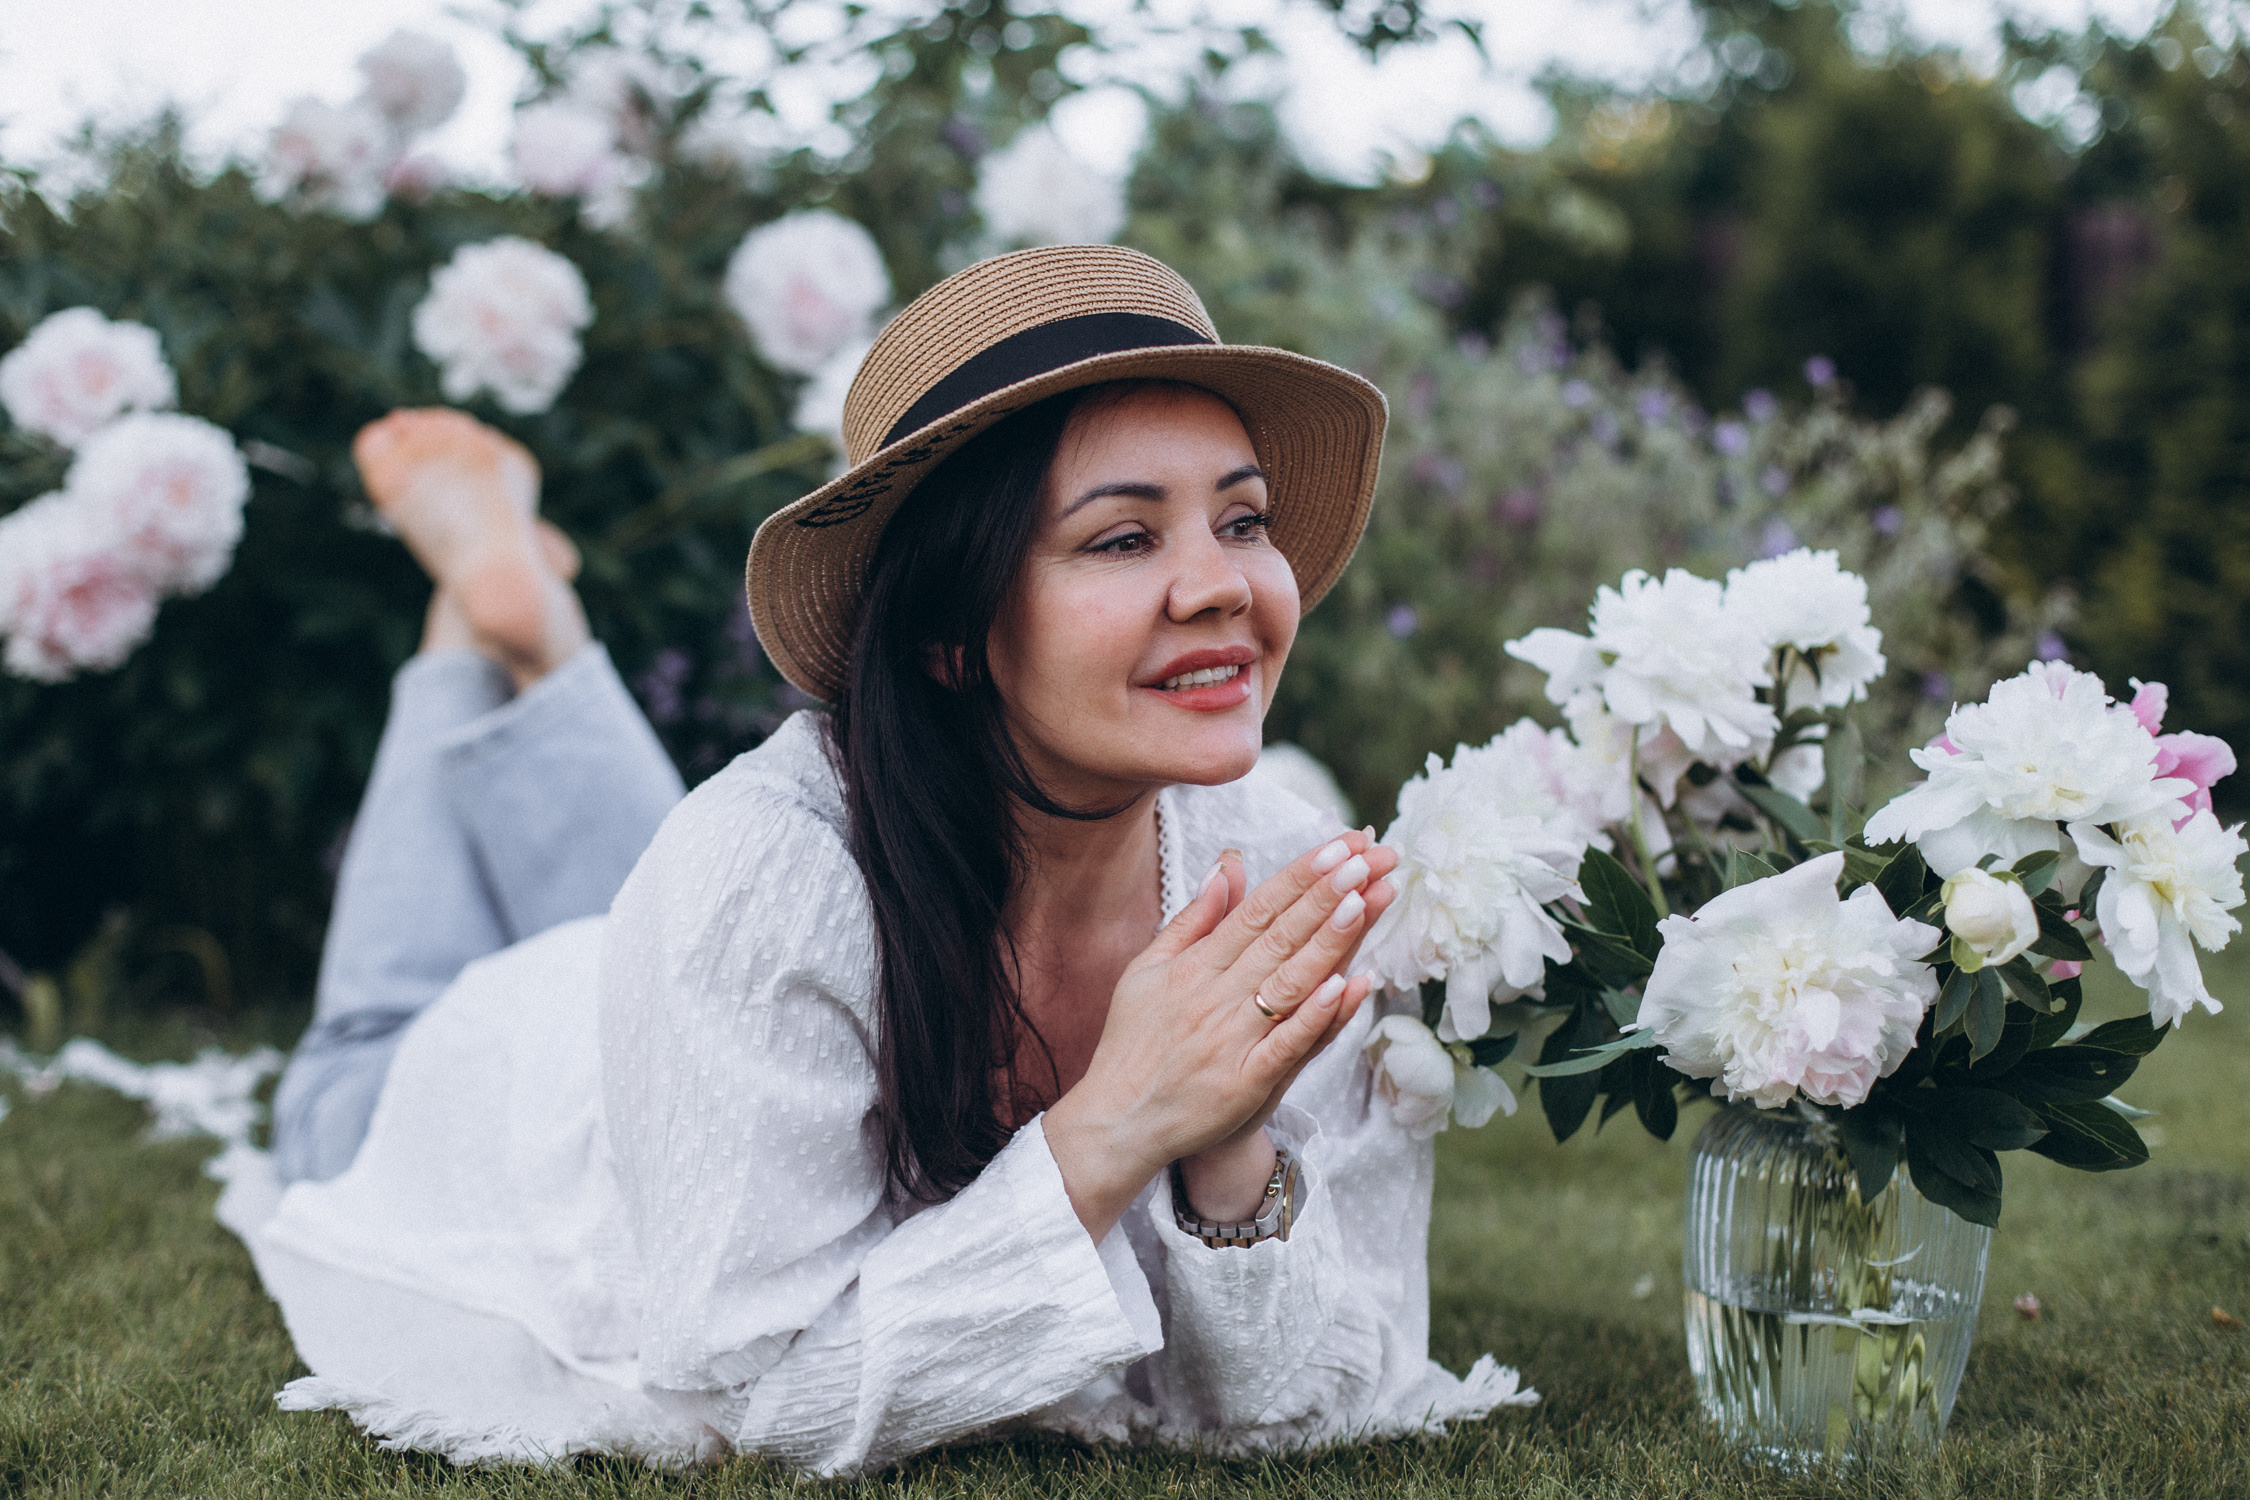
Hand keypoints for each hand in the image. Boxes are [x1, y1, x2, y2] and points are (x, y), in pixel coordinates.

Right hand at [1042, 830, 1399, 1238]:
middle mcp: (1214, 998)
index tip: (1337, 846)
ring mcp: (1231, 1041)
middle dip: (1325, 894)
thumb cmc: (1134, 1042)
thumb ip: (1192, 920)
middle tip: (1368, 857)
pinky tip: (1350, 985)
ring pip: (1290, 982)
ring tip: (1365, 900)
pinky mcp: (1245, 1084)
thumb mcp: (1148, 970)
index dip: (1299, 876)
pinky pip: (1287, 1045)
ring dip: (1330, 940)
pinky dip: (1318, 1016)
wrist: (1117, 1122)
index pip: (1256, 910)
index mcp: (1193, 966)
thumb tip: (1226, 867)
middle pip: (1279, 937)